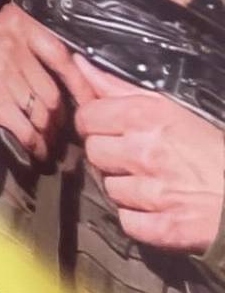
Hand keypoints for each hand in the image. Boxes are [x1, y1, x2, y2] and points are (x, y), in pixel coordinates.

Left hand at [0, 2, 77, 162]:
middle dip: (44, 132)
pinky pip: (66, 70)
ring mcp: (23, 46)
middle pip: (30, 109)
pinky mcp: (45, 36)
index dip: (20, 134)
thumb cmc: (7, 43)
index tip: (36, 153)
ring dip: (60, 116)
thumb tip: (30, 136)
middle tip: (54, 146)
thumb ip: (10, 98)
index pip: (1, 109)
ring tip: (67, 127)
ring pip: (48, 96)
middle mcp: (2, 58)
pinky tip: (88, 104)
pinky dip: (80, 89)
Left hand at [64, 55, 224, 253]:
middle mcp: (144, 152)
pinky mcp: (164, 227)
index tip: (107, 129)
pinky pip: (128, 221)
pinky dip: (140, 218)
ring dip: (125, 188)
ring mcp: (153, 192)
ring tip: (152, 182)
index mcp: (146, 117)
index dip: (94, 123)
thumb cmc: (218, 148)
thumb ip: (121, 87)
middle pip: (93, 152)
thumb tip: (82, 65)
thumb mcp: (174, 107)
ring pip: (109, 189)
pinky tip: (158, 208)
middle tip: (134, 157)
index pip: (86, 116)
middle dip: (109, 155)